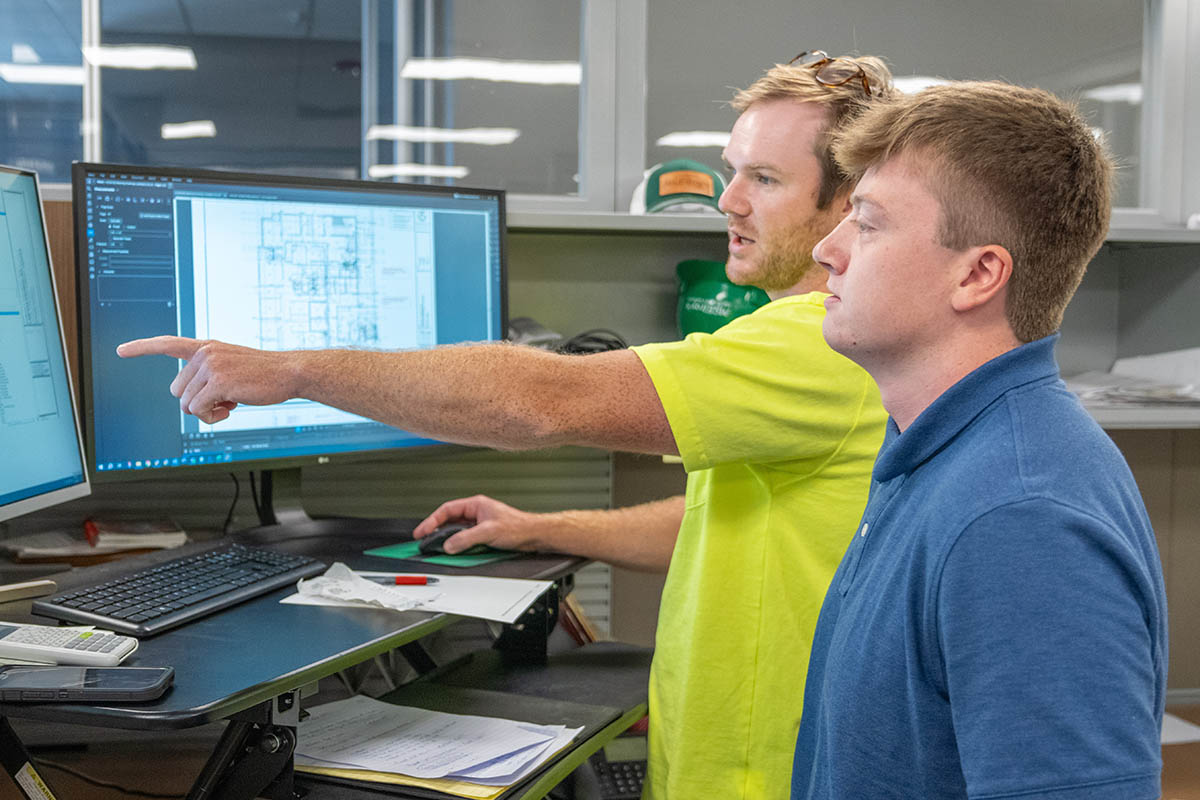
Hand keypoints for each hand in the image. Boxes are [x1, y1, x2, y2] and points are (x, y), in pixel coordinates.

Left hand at [116, 336, 298, 423]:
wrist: (289, 372)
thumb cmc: (264, 373)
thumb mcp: (232, 367)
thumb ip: (208, 375)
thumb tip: (191, 402)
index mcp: (206, 347)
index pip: (167, 344)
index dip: (142, 347)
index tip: (120, 350)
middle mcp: (205, 353)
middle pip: (176, 391)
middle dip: (194, 403)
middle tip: (221, 401)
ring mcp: (211, 366)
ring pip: (185, 403)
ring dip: (205, 412)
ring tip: (228, 404)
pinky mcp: (218, 382)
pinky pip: (199, 410)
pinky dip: (212, 417)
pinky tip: (230, 409)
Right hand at [414, 495, 542, 554]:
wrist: (534, 535)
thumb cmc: (518, 526)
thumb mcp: (489, 532)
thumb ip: (467, 538)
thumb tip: (449, 545)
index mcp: (476, 505)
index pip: (447, 510)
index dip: (431, 520)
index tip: (422, 531)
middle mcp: (476, 513)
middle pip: (449, 521)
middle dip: (437, 531)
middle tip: (425, 541)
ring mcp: (479, 524)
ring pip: (457, 532)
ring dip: (449, 540)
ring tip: (438, 547)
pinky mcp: (483, 535)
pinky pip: (465, 540)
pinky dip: (458, 545)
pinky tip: (456, 551)